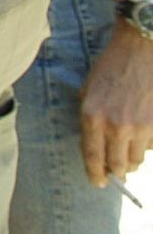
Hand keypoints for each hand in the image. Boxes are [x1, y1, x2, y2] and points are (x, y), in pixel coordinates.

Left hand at [80, 25, 152, 185]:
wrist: (139, 50)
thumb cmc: (109, 68)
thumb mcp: (87, 92)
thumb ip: (90, 120)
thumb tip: (95, 148)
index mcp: (92, 116)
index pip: (92, 157)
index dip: (96, 174)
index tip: (99, 183)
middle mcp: (115, 126)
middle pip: (117, 164)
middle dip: (116, 172)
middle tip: (116, 174)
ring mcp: (139, 126)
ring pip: (136, 159)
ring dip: (131, 160)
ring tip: (127, 152)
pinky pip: (151, 147)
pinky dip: (146, 146)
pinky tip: (141, 136)